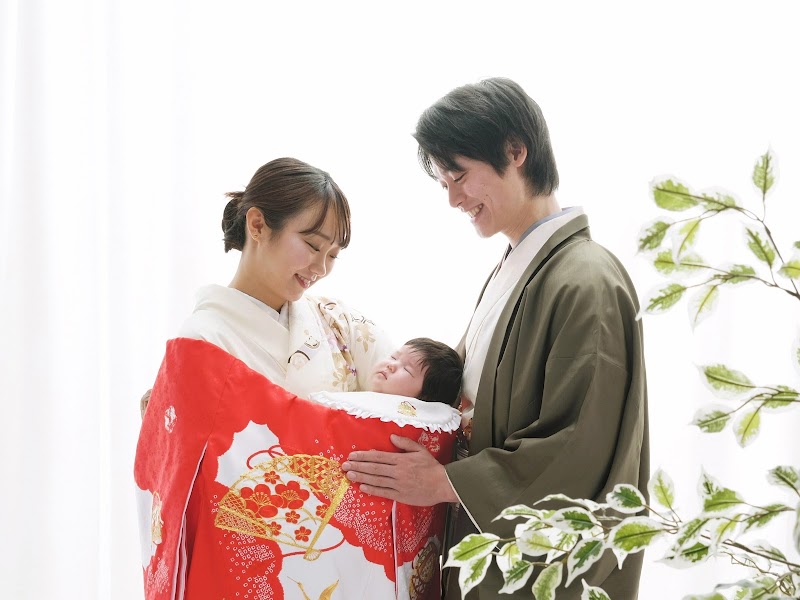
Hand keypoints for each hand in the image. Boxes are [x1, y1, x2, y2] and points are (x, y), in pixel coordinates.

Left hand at [341, 434, 458, 505]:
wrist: (443, 484)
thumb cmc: (431, 467)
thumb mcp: (420, 450)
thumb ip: (405, 443)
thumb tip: (392, 436)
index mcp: (401, 460)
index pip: (378, 457)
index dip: (364, 456)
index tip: (352, 455)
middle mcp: (397, 471)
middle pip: (374, 468)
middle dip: (358, 466)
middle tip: (344, 465)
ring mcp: (398, 484)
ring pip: (376, 480)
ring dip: (361, 477)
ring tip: (349, 475)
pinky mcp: (401, 495)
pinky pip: (384, 492)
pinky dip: (372, 490)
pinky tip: (362, 487)